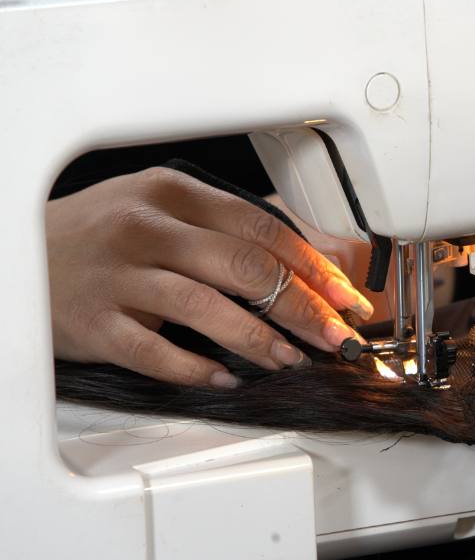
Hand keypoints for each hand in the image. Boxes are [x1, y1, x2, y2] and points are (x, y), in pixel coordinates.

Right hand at [46, 167, 372, 387]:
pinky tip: (226, 378)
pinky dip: (197, 368)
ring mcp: (119, 275)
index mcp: (173, 193)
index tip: (345, 296)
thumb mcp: (164, 209)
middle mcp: (147, 228)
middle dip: (303, 306)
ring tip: (291, 359)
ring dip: (260, 340)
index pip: (262, 229)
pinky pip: (155, 351)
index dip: (312, 266)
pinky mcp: (95, 322)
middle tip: (335, 336)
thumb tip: (305, 260)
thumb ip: (227, 228)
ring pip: (206, 308)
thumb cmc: (103, 233)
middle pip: (244, 267)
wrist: (21, 253)